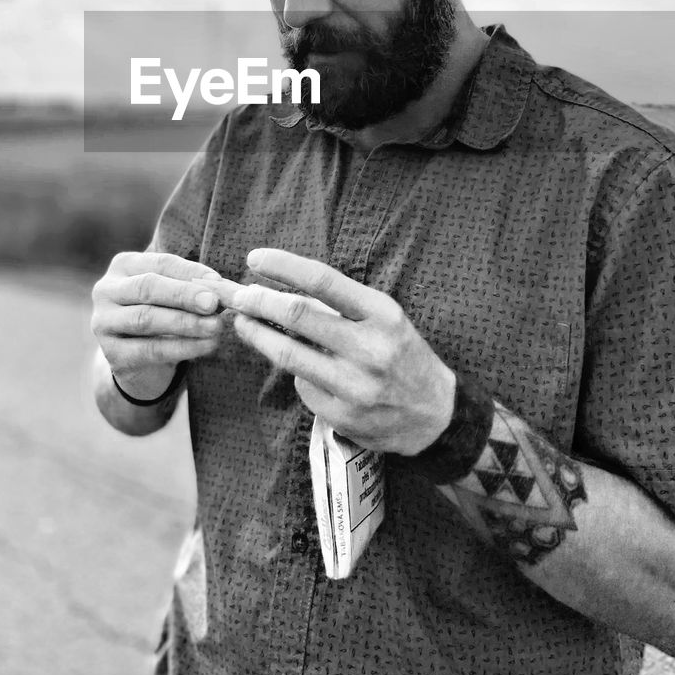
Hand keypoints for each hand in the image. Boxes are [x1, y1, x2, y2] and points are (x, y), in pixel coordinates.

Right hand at [90, 250, 225, 399]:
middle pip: (148, 288)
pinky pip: (150, 349)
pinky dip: (182, 348)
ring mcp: (104, 322)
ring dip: (186, 322)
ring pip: (146, 319)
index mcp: (123, 265)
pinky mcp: (112, 354)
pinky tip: (206, 346)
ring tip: (214, 326)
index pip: (160, 263)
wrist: (141, 361)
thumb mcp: (173, 295)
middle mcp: (106, 290)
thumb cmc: (163, 314)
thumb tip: (221, 286)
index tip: (218, 283)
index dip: (190, 272)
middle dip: (184, 295)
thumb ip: (191, 286)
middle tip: (213, 303)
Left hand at [216, 248, 455, 454]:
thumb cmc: (402, 354)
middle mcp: (370, 348)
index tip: (255, 258)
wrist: (435, 414)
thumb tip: (282, 291)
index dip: (284, 266)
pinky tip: (296, 366)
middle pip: (297, 316)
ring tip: (243, 323)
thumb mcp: (385, 319)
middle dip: (259, 301)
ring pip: (288, 355)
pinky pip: (302, 386)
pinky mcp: (343, 415)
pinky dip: (293, 372)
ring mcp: (355, 385)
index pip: (324, 281)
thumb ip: (341, 306)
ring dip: (258, 336)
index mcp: (382, 314)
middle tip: (240, 295)